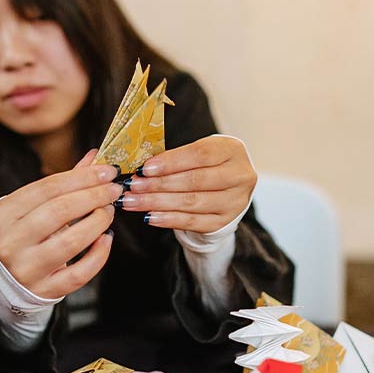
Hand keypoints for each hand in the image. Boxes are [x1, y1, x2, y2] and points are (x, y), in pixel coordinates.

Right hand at [0, 152, 121, 297]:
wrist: (10, 280)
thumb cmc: (27, 234)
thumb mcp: (35, 207)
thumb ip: (66, 183)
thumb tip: (96, 157)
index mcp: (2, 214)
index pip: (46, 188)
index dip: (81, 177)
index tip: (107, 171)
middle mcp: (9, 242)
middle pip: (59, 211)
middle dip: (93, 196)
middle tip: (114, 190)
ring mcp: (25, 269)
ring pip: (71, 242)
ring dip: (98, 222)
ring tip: (109, 211)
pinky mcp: (44, 290)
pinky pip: (79, 273)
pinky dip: (99, 255)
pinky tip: (107, 238)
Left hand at [117, 136, 256, 232]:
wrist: (228, 187)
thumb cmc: (207, 164)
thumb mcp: (198, 152)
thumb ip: (175, 158)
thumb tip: (142, 170)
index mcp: (232, 150)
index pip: (200, 155)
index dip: (171, 162)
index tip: (145, 168)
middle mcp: (240, 176)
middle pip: (195, 181)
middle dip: (159, 184)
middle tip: (133, 186)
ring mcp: (235, 201)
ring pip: (192, 202)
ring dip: (158, 203)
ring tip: (134, 201)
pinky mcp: (225, 221)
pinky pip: (193, 222)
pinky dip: (169, 219)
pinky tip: (150, 217)